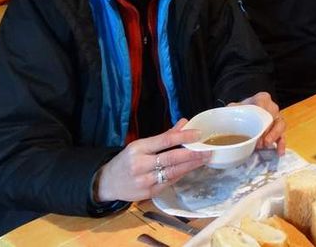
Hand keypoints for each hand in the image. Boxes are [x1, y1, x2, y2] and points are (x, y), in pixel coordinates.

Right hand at [95, 119, 209, 202]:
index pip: (164, 140)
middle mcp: (140, 165)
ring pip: (172, 172)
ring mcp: (144, 181)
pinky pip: (169, 182)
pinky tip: (190, 169)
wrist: (107, 183)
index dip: (183, 137)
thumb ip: (164, 135)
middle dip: (192, 154)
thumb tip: (184, 122)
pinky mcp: (148, 193)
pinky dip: (181, 175)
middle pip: (171, 158)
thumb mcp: (141, 144)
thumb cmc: (127, 160)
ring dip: (190, 166)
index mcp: (138, 148)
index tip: (198, 133)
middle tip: (207, 150)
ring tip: (204, 159)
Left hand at [231, 92, 286, 154]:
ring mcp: (276, 119)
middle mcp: (272, 107)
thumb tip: (225, 115)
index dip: (260, 114)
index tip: (256, 124)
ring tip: (265, 145)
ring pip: (280, 125)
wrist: (245, 114)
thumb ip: (231, 110)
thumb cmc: (241, 110)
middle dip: (266, 129)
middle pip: (272, 116)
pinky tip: (279, 152)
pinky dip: (281, 144)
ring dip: (274, 136)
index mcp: (262, 98)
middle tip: (259, 140)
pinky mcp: (278, 130)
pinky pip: (282, 136)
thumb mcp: (235, 107)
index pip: (263, 103)